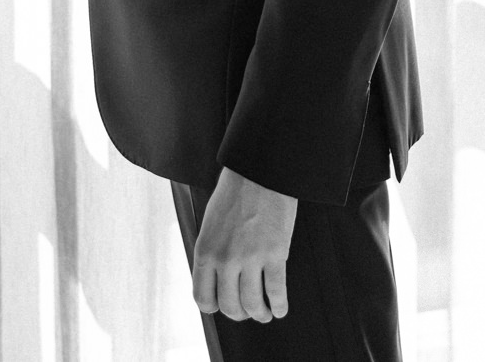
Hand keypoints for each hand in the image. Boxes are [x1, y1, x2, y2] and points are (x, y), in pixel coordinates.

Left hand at [193, 167, 296, 322]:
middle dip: (240, 315)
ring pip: (253, 304)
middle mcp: (225, 260)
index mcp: (205, 252)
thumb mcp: (211, 224)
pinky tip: (280, 308)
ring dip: (260, 314)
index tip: (224, 306)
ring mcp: (250, 259)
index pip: (203, 298)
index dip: (215, 307)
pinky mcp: (275, 253)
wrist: (260, 171)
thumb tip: (218, 280)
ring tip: (265, 314)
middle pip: (230, 306)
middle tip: (248, 312)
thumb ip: (212, 253)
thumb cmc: (235, 193)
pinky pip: (277, 290)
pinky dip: (279, 305)